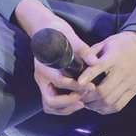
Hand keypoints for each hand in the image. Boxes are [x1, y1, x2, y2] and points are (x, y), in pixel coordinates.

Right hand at [14, 0, 96, 114]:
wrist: (44, 28)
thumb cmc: (56, 30)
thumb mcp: (69, 35)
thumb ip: (81, 48)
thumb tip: (95, 61)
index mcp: (44, 65)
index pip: (59, 82)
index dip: (76, 86)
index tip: (90, 85)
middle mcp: (40, 76)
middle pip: (50, 101)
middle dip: (69, 102)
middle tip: (85, 96)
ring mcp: (42, 82)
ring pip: (49, 105)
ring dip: (66, 108)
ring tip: (82, 101)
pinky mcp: (46, 84)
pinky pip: (52, 102)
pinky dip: (63, 106)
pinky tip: (77, 99)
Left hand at [77, 31, 135, 114]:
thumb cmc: (119, 44)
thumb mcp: (105, 43)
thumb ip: (91, 53)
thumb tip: (77, 63)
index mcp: (114, 56)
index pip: (99, 68)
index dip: (88, 76)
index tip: (77, 84)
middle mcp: (123, 71)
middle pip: (103, 91)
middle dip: (88, 97)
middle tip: (78, 97)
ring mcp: (130, 83)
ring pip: (110, 101)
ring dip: (95, 105)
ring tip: (86, 103)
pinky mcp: (133, 91)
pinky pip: (118, 106)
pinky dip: (105, 109)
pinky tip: (97, 106)